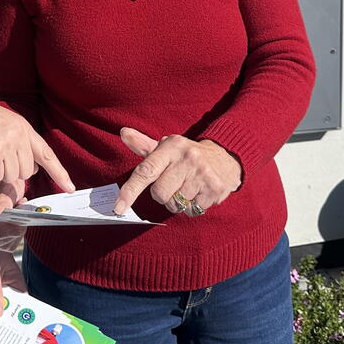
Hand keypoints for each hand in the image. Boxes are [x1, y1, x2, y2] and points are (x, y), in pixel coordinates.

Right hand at [0, 94, 73, 190]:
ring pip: (11, 177)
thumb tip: (32, 168)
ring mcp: (7, 144)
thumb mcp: (2, 125)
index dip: (59, 172)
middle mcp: (19, 135)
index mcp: (23, 127)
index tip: (69, 187)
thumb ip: (18, 143)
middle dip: (12, 174)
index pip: (46, 153)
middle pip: (26, 172)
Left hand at [114, 127, 241, 216]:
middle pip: (159, 194)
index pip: (146, 170)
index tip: (118, 207)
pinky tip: (199, 192)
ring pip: (176, 204)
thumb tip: (123, 132)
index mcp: (171, 146)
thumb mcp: (167, 147)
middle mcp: (187, 158)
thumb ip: (143, 145)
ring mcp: (202, 173)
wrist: (225, 156)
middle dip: (162, 194)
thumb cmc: (186, 154)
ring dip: (179, 201)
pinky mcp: (215, 188)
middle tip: (174, 182)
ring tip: (188, 186)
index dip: (130, 190)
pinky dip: (193, 206)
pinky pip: (192, 210)